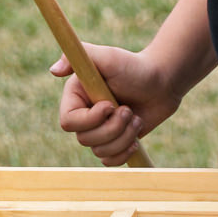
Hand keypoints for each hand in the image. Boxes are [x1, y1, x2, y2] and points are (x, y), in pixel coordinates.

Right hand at [53, 43, 183, 165]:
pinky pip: (109, 161)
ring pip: (99, 151)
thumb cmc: (136, 67)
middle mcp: (84, 115)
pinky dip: (124, 153)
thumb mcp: (109, 57)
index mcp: (76, 96)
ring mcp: (100, 130)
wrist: (164, 81)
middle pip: (85, 140)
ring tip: (136, 118)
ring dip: (123, 136)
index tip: (110, 105)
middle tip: (129, 110)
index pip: (68, 122)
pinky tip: (136, 138)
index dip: (90, 119)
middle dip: (112, 128)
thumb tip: (54, 70)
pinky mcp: (114, 141)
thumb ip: (83, 55)